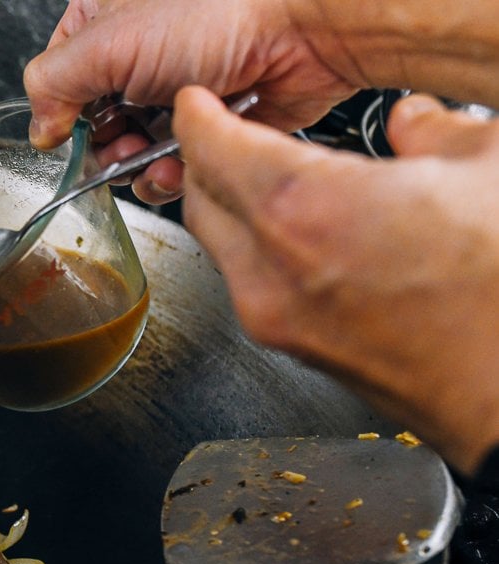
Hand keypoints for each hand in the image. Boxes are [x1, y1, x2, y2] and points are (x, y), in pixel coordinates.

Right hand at [23, 0, 361, 201]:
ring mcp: (174, 90)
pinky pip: (174, 167)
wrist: (305, 26)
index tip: (74, 128)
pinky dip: (172, 177)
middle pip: (96, 124)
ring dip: (137, 168)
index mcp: (106, 19)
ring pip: (133, 151)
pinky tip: (181, 167)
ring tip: (153, 159)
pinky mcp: (208, 123)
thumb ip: (53, 85)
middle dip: (105, 147)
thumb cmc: (221, 8)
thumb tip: (39, 128)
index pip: (59, 78)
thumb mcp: (108, 41)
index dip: (63, 111)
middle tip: (121, 146)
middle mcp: (140, 54)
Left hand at [175, 87, 498, 473]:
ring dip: (232, 212)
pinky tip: (306, 242)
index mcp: (304, 209)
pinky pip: (252, 287)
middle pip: (202, 200)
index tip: (198, 107)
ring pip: (222, 248)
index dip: (199, 118)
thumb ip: (435, 131)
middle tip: (227, 138)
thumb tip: (416, 123)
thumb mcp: (488, 168)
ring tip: (270, 186)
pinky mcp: (294, 351)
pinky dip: (259, 254)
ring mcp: (276, 320)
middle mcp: (272, 271)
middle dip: (208, 163)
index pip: (212, 148)